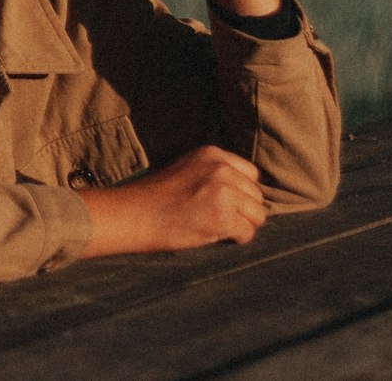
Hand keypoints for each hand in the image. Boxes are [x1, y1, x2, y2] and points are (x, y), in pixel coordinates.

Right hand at [80, 146, 267, 255]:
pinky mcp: (222, 216)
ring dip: (241, 225)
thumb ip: (216, 173)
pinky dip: (234, 239)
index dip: (241, 192)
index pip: (251, 174)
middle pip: (257, 196)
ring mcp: (223, 192)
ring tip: (214, 225)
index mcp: (212, 153)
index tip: (224, 203)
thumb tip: (248, 194)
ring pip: (257, 215)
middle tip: (216, 217)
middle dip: (243, 211)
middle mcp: (221, 168)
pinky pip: (247, 233)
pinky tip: (212, 234)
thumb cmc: (157, 196)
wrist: (134, 213)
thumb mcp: (188, 169)